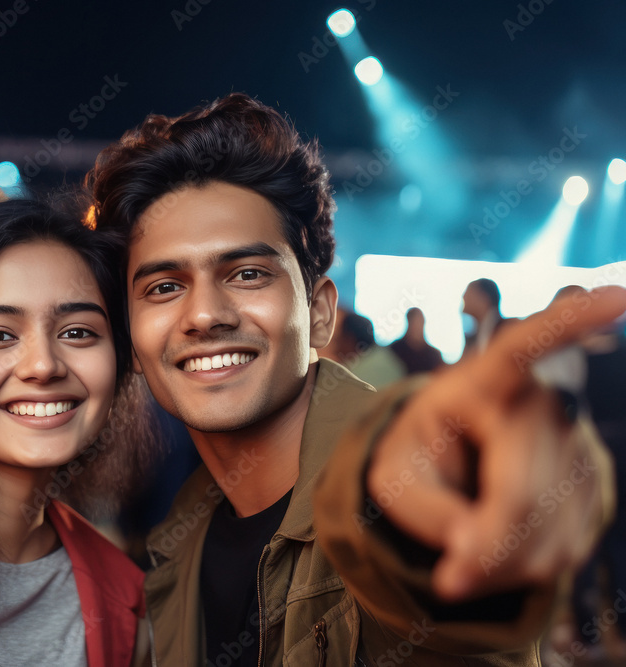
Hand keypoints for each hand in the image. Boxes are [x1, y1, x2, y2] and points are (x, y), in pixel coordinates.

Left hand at [368, 285, 625, 601]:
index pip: (525, 346)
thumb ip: (423, 507)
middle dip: (488, 546)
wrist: (454, 465)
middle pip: (526, 492)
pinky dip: (524, 567)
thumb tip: (474, 546)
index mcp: (485, 380)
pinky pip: (564, 545)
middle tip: (450, 579)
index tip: (617, 297)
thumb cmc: (418, 455)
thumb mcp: (394, 474)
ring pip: (550, 528)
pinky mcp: (591, 483)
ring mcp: (574, 443)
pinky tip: (499, 553)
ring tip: (465, 559)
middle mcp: (542, 403)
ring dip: (504, 564)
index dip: (570, 324)